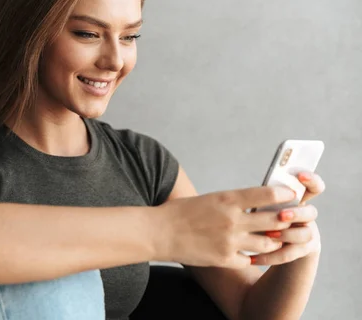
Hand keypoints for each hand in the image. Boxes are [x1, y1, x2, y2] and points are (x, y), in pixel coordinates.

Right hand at [154, 185, 299, 267]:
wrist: (159, 232)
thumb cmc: (181, 212)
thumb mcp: (210, 198)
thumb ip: (234, 201)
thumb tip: (258, 202)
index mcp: (228, 199)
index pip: (269, 194)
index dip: (286, 195)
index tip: (291, 196)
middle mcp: (232, 220)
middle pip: (276, 221)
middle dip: (289, 220)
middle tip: (296, 219)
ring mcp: (230, 241)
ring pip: (268, 244)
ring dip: (275, 242)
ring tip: (277, 239)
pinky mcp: (224, 259)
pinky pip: (250, 260)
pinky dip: (254, 257)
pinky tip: (254, 254)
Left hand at [250, 172, 324, 265]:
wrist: (260, 244)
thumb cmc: (252, 218)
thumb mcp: (254, 206)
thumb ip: (258, 198)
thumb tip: (247, 191)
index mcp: (295, 199)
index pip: (313, 186)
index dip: (311, 180)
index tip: (299, 176)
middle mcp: (304, 215)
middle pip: (311, 212)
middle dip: (297, 213)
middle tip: (281, 215)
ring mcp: (305, 233)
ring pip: (305, 234)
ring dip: (288, 234)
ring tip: (270, 234)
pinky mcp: (300, 251)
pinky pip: (291, 254)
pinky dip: (272, 255)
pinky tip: (254, 258)